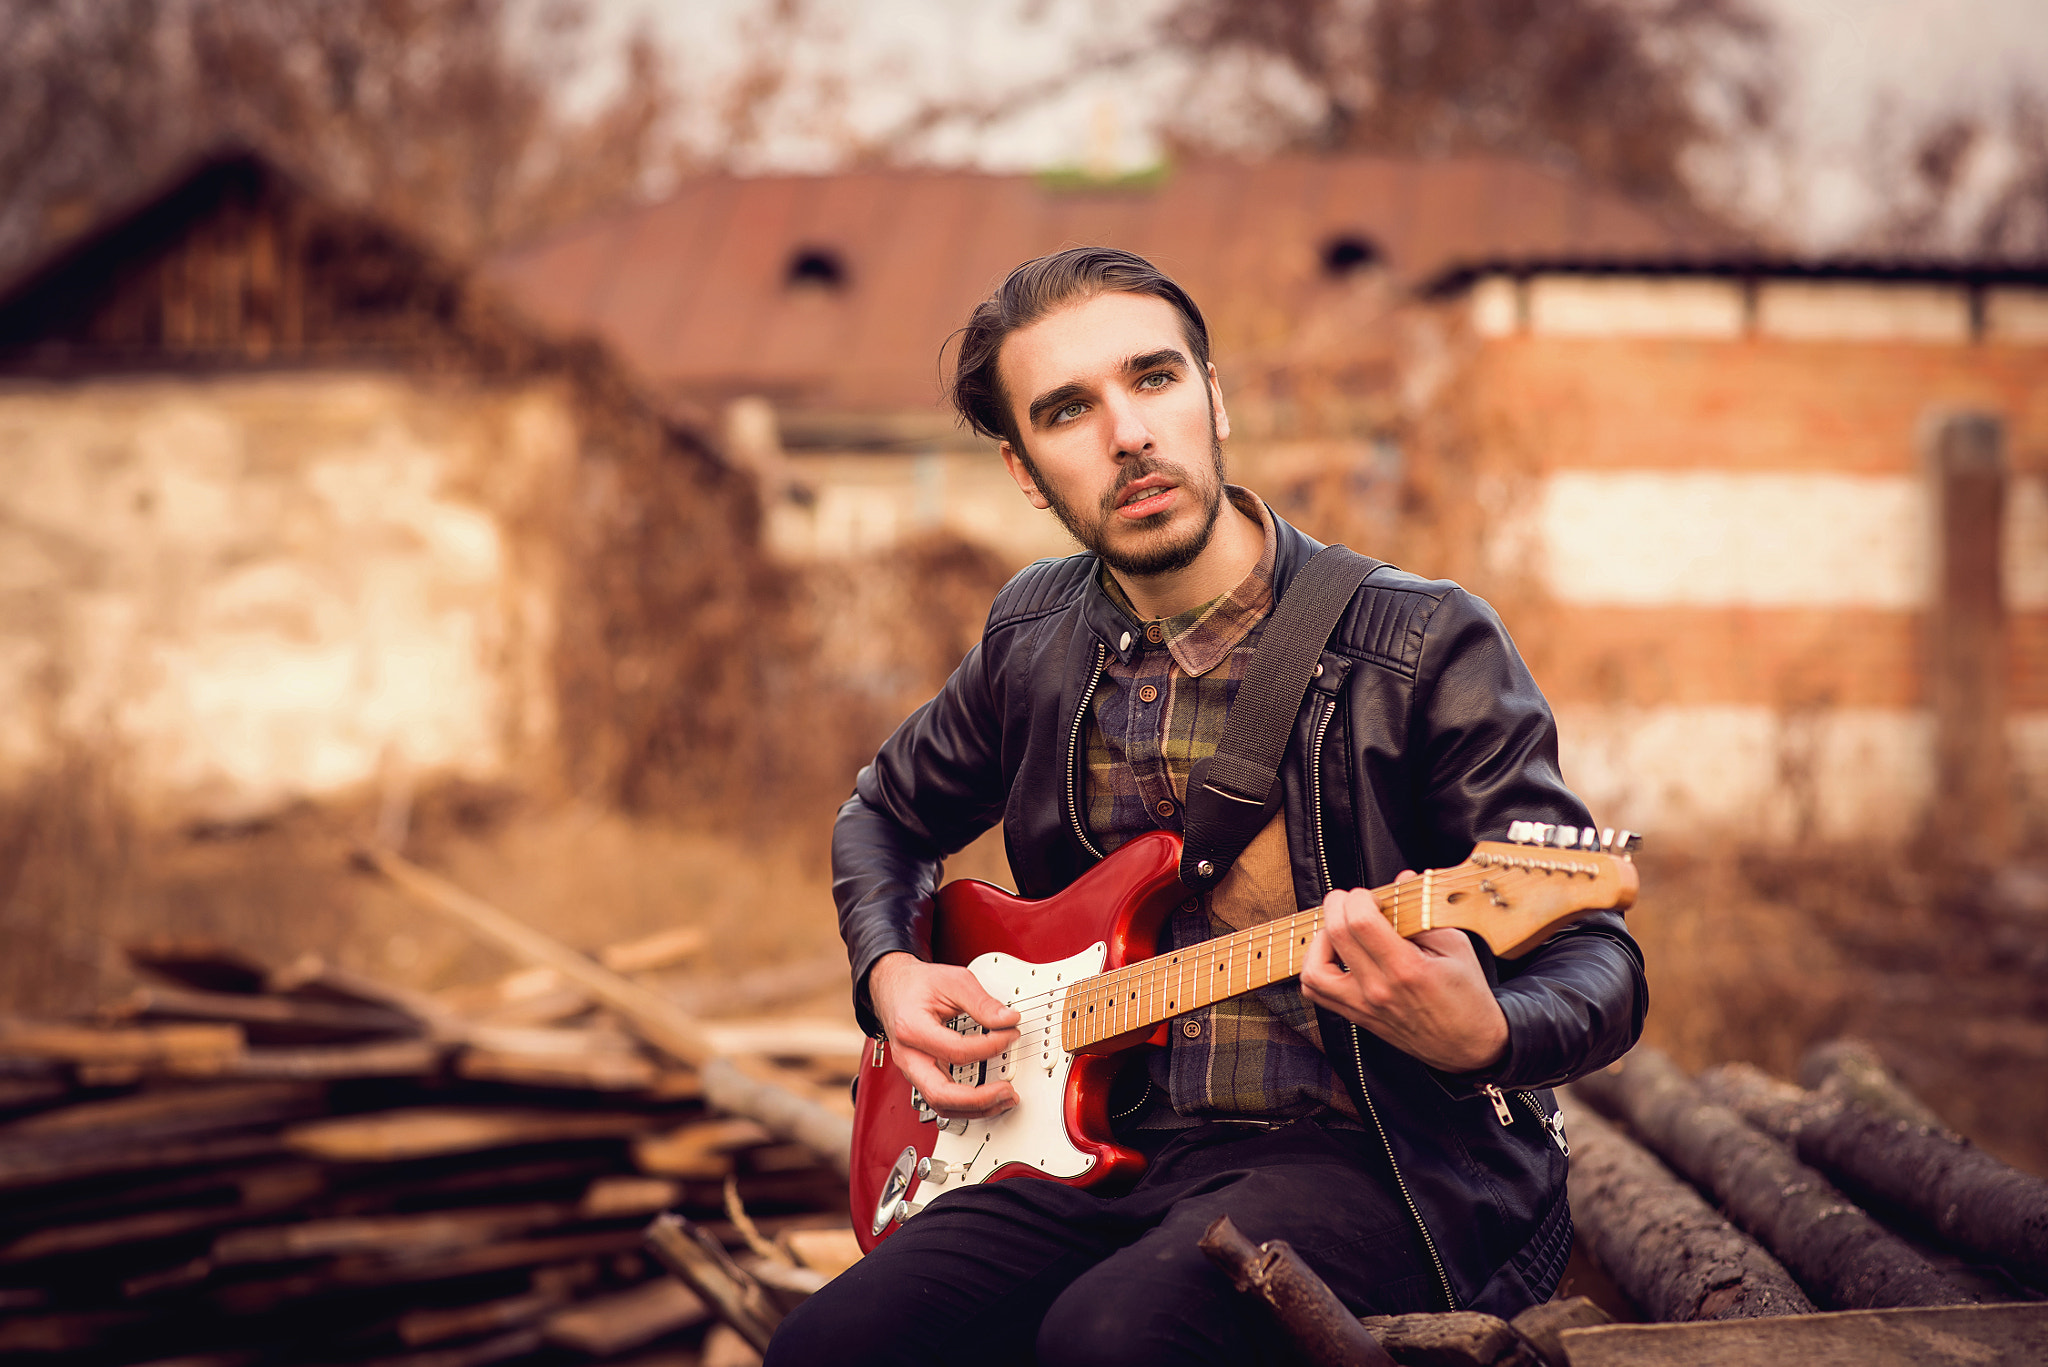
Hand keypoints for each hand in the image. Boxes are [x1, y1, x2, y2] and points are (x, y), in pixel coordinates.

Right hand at [867, 952, 1019, 1118]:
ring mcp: (912, 1070)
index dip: (990, 1046)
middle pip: (941, 1094)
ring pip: (941, 1105)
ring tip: (1005, 1099)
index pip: (957, 1050)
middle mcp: (908, 1056)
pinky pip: (943, 1100)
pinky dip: (967, 1105)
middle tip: (1007, 1090)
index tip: (1010, 1034)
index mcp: (912, 1029)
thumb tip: (1008, 1020)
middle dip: (979, 1098)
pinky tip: (989, 1098)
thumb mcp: (953, 981)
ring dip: (976, 1108)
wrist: (893, 988)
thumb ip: (981, 1002)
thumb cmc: (918, 985)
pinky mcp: (921, 1076)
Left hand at [1299, 873, 1508, 1074]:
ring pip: (1313, 970)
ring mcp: (1363, 1006)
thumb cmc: (1466, 997)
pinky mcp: (1357, 1016)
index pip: (1361, 922)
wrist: (1469, 1047)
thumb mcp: (1456, 947)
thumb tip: (1402, 879)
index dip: (1358, 898)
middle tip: (1350, 901)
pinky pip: (1317, 992)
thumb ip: (1424, 912)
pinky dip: (1316, 968)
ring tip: (1339, 931)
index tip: (1369, 895)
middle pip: (1335, 936)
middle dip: (1336, 905)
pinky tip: (1337, 955)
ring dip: (1320, 941)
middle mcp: (1378, 990)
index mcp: (1406, 969)